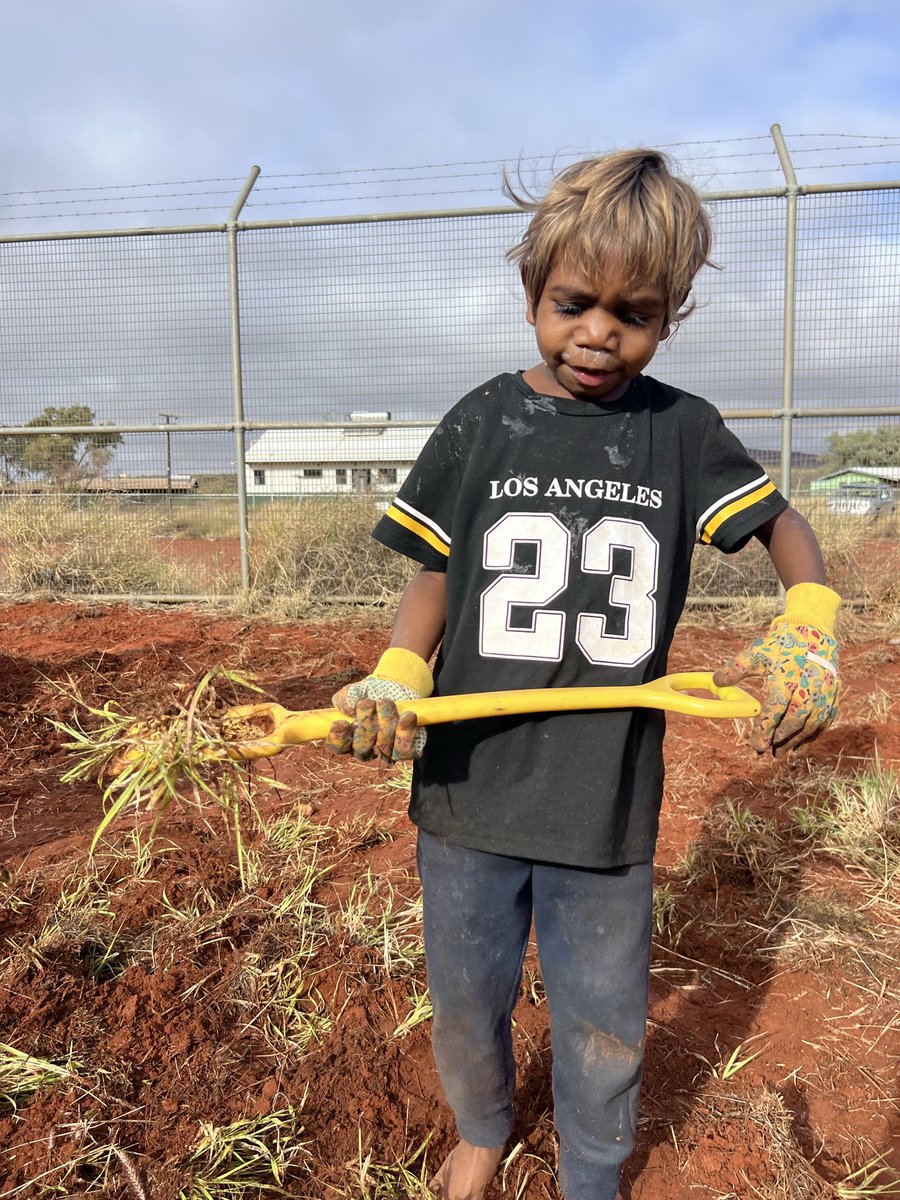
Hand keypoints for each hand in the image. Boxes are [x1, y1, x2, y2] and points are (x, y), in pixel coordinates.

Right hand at [325, 648, 431, 761]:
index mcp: (348, 738)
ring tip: (386, 702)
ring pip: (383, 747)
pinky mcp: (406, 749)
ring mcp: (386, 751)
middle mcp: (366, 749)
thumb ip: (346, 697)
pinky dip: (405, 732)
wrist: (396, 689)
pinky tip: (407, 715)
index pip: (338, 746)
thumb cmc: (371, 693)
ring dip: (385, 721)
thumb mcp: (355, 690)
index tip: (342, 722)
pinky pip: (404, 750)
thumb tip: (348, 709)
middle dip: (365, 723)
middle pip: (361, 747)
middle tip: (369, 703)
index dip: (338, 737)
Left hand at [713, 583, 839, 755]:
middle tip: (767, 751)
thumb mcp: (756, 653)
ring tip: (781, 753)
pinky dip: (813, 736)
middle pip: (795, 720)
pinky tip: (799, 746)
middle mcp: (808, 685)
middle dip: (780, 739)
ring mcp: (824, 691)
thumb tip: (716, 681)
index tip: (756, 746)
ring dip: (796, 741)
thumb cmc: (780, 646)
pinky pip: (825, 721)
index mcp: (786, 676)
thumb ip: (736, 668)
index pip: (775, 708)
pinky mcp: (834, 695)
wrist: (813, 633)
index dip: (765, 728)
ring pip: (812, 723)